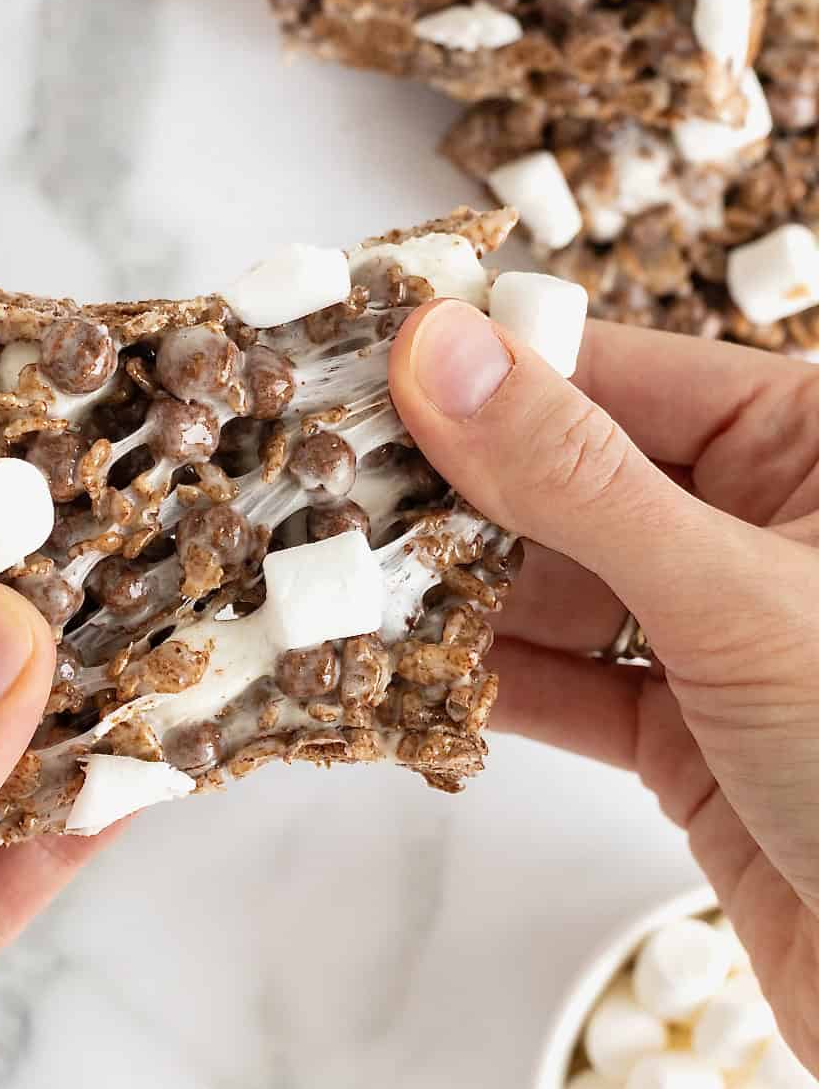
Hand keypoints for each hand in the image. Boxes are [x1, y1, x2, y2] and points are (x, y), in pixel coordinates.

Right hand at [390, 305, 818, 1076]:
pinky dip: (486, 689)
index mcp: (814, 443)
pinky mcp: (687, 737)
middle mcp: (768, 524)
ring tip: (338, 590)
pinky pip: (566, 687)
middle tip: (319, 491)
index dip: (487, 368)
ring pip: (558, 587)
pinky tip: (403, 681)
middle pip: (571, 475)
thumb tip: (442, 351)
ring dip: (453, 599)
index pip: (618, 370)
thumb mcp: (735, 596)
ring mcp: (723, 633)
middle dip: (451, 493)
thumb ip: (576, 476)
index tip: (358, 371)